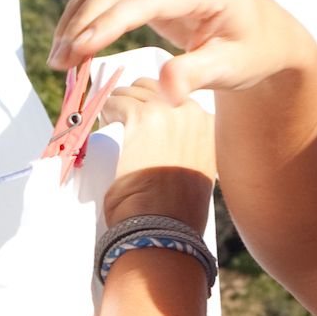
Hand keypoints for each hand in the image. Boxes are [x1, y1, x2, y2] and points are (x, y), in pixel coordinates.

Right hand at [49, 0, 309, 105]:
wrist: (266, 35)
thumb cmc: (253, 53)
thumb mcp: (232, 69)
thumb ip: (196, 75)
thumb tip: (165, 89)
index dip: (108, 23)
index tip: (79, 50)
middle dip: (83, 22)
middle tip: (58, 62)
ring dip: (78, 16)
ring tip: (59, 56)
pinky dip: (87, 10)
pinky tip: (72, 40)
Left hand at [98, 79, 216, 230]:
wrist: (162, 228)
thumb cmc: (173, 212)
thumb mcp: (193, 172)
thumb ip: (186, 148)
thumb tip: (164, 142)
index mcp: (211, 128)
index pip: (181, 99)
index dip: (158, 107)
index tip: (144, 122)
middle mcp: (196, 114)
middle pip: (158, 87)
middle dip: (137, 100)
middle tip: (123, 120)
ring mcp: (171, 113)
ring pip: (135, 90)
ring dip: (120, 103)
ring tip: (111, 122)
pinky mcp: (144, 117)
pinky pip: (116, 100)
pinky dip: (106, 111)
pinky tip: (105, 124)